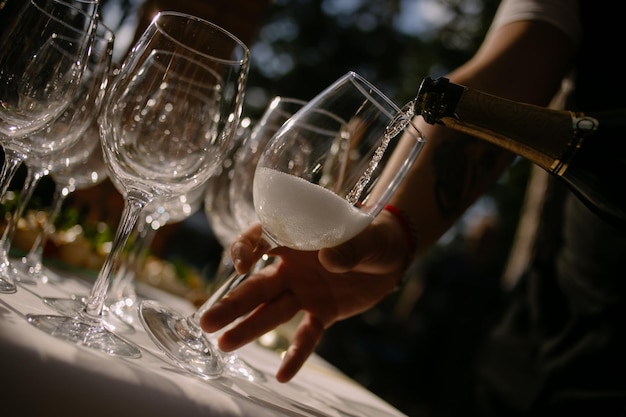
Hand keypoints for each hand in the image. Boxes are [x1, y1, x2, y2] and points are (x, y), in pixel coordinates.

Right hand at [200, 210, 408, 381]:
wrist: (391, 256)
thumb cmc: (372, 235)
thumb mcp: (365, 237)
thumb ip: (348, 247)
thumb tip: (329, 260)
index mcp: (296, 239)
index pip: (260, 239)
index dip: (245, 249)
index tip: (241, 263)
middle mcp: (292, 267)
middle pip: (256, 286)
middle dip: (231, 304)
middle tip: (205, 322)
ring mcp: (305, 292)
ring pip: (272, 312)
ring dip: (249, 329)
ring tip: (224, 345)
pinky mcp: (322, 312)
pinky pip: (307, 335)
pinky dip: (296, 354)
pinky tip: (282, 375)